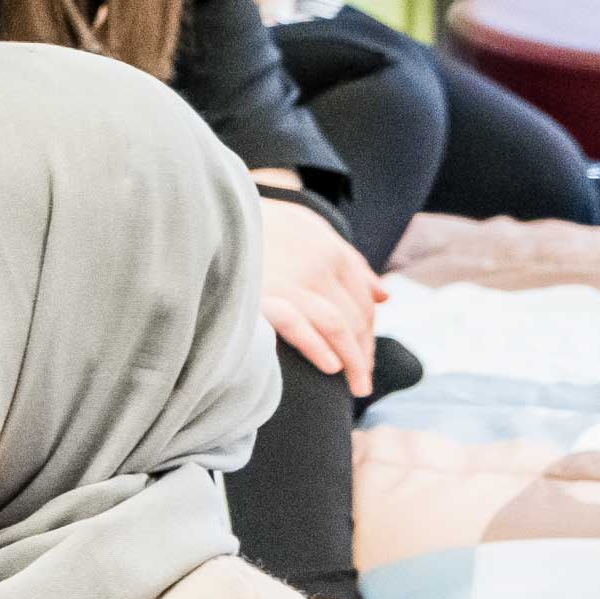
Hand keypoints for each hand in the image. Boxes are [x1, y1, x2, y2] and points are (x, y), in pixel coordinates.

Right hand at [252, 177, 384, 396]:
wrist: (213, 212)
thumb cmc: (261, 224)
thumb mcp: (310, 229)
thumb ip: (350, 261)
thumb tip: (386, 296)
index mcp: (331, 251)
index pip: (363, 301)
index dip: (368, 334)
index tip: (365, 359)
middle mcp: (318, 267)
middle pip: (355, 318)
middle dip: (364, 354)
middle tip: (363, 383)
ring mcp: (291, 282)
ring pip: (337, 326)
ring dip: (353, 361)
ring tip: (357, 386)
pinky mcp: (262, 295)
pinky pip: (299, 326)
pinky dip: (318, 348)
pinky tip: (330, 368)